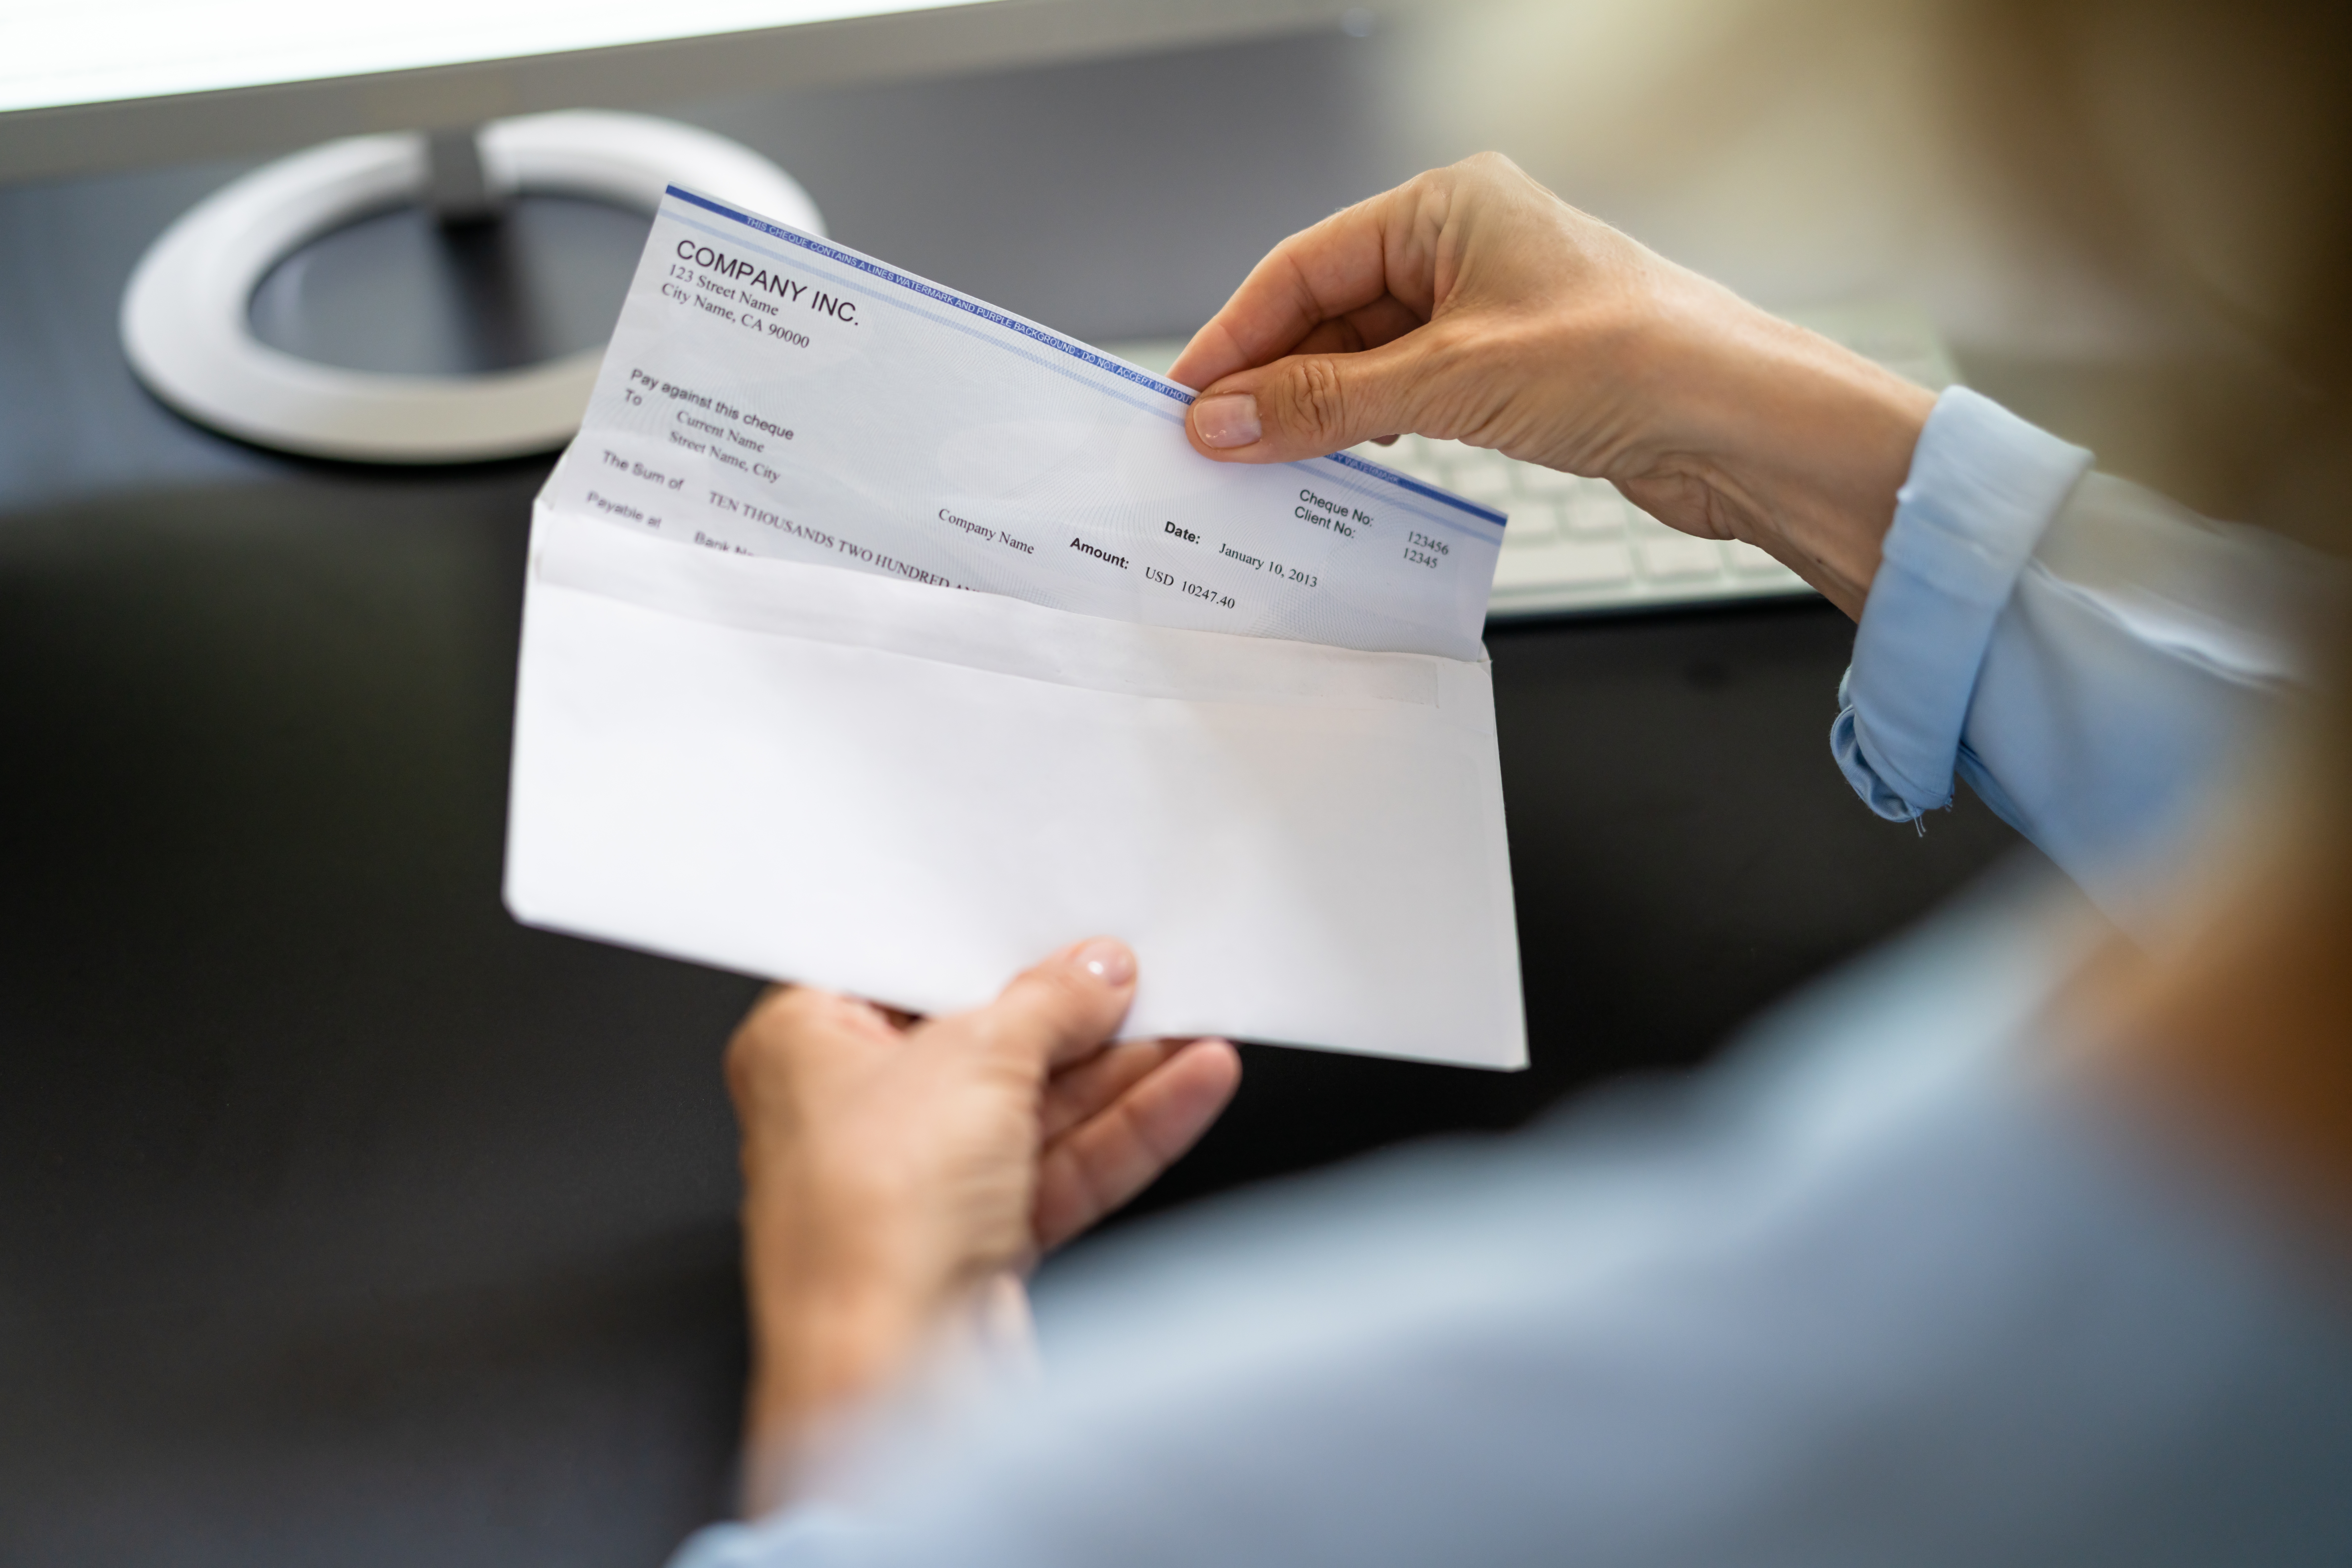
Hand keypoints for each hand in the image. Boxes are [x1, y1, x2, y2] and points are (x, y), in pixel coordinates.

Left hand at [723, 939, 1240, 1468]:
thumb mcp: (975, 1057)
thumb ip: (1047, 1004)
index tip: (1058, 929)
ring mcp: (918, 1184)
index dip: (986, 947)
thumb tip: (1091, 973)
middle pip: (982, 1041)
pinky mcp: (976, 1239)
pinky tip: (1188, 1085)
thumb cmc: (869, 1221)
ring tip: (1194, 1024)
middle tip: (1143, 975)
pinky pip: (1062, 1164)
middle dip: (1073, 1015)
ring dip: (1121, 1070)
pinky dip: (1128, 1128)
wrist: (890, 1377)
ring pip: (1035, 1108)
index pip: (906, 972)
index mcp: (802, 1046)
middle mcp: (852, 1116)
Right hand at [1168, 153, 1936, 616]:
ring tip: (1262, 466)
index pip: (1304, 269)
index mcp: (1449, 207)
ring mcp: (1487, 311)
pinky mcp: (1508, 370)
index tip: (1183, 397)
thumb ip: (1326, 401)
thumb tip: (1226, 419)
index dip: (1234, 337)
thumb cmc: (1630, 360)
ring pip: (1366, 360)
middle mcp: (1465, 247)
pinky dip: (1367, 429)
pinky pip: (1408, 395)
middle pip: (1329, 314)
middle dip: (1269, 381)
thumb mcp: (1450, 381)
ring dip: (1315, 412)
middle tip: (1211, 446)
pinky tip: (1338, 466)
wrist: (1740, 421)